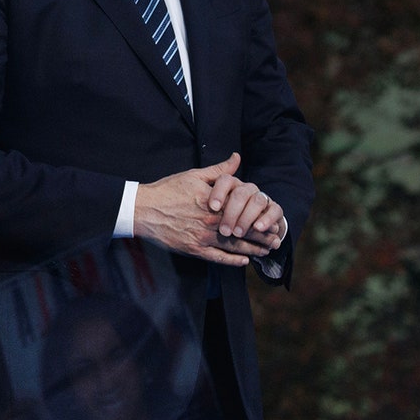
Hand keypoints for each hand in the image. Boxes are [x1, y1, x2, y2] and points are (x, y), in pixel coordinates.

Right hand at [133, 153, 277, 266]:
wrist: (143, 209)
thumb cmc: (167, 190)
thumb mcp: (193, 176)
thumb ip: (219, 170)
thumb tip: (237, 158)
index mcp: (214, 202)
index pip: (245, 212)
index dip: (261, 217)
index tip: (273, 220)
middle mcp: (211, 221)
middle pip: (244, 231)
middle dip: (262, 237)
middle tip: (276, 241)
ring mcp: (203, 237)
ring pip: (234, 246)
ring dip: (252, 250)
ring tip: (265, 252)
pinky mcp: (193, 249)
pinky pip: (218, 258)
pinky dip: (232, 261)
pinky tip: (243, 261)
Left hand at [207, 163, 285, 251]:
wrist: (251, 225)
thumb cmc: (223, 210)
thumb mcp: (210, 197)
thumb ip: (210, 181)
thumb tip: (213, 162)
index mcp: (231, 184)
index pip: (226, 180)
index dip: (219, 192)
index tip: (212, 207)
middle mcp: (247, 189)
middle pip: (241, 193)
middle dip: (232, 212)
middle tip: (224, 230)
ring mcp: (262, 198)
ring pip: (257, 201)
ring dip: (247, 218)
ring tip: (238, 233)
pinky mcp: (274, 209)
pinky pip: (274, 211)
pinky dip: (267, 220)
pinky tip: (258, 229)